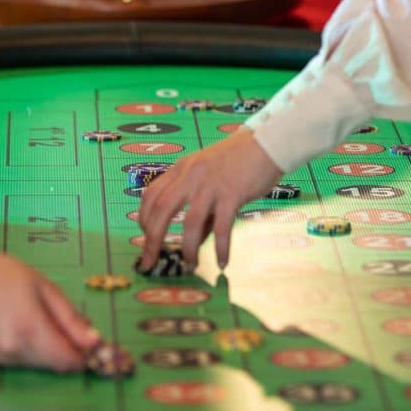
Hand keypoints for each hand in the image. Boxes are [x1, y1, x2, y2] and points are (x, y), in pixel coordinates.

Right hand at [0, 251, 100, 371]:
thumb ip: (71, 319)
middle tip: (70, 325)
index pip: (68, 360)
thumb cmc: (8, 275)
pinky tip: (26, 327)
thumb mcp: (47, 289)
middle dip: (69, 350)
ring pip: (41, 365)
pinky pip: (24, 361)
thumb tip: (94, 343)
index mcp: (30, 329)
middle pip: (56, 365)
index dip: (84, 355)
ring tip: (44, 320)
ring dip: (51, 351)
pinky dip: (34, 350)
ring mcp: (3, 358)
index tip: (91, 342)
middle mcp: (15, 350)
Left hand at [138, 128, 282, 270]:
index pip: (151, 194)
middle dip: (152, 240)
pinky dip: (221, 248)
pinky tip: (223, 262)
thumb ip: (199, 207)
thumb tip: (194, 241)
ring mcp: (210, 185)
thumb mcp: (208, 177)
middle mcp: (191, 176)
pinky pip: (222, 227)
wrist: (267, 144)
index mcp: (181, 169)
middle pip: (162, 210)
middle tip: (149, 263)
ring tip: (190, 267)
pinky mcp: (232, 194)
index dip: (144, 218)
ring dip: (187, 249)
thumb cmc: (237, 161)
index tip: (145, 237)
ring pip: (190, 222)